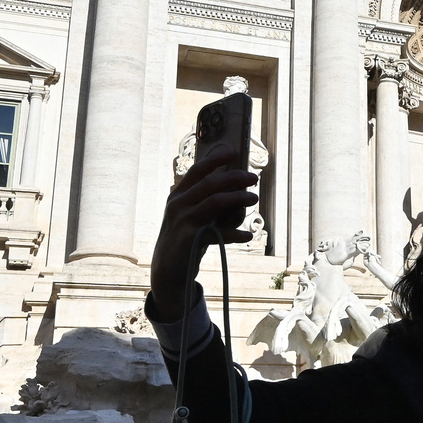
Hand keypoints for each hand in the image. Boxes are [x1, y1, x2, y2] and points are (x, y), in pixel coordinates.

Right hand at [149, 146, 258, 321]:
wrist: (168, 271)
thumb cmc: (185, 239)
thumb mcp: (193, 217)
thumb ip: (208, 203)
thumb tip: (239, 190)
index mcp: (178, 195)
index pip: (197, 171)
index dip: (214, 159)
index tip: (233, 152)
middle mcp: (178, 204)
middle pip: (209, 183)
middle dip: (233, 177)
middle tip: (254, 178)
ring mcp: (182, 221)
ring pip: (214, 202)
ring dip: (237, 198)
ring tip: (254, 198)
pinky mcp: (188, 239)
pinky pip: (217, 232)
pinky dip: (235, 233)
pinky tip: (249, 235)